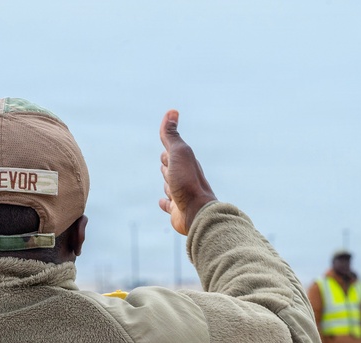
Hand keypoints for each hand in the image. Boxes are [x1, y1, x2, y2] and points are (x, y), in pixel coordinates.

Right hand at [158, 110, 215, 234]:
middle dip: (166, 165)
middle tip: (167, 164)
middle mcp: (184, 178)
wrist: (196, 212)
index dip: (168, 149)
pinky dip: (165, 202)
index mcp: (186, 163)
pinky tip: (164, 202)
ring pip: (169, 186)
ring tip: (169, 185)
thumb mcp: (178, 153)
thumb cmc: (187, 182)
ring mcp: (181, 195)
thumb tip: (172, 112)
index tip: (167, 145)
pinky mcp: (177, 211)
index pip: (172, 152)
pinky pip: (168, 205)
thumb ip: (172, 135)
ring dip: (167, 184)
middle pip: (170, 168)